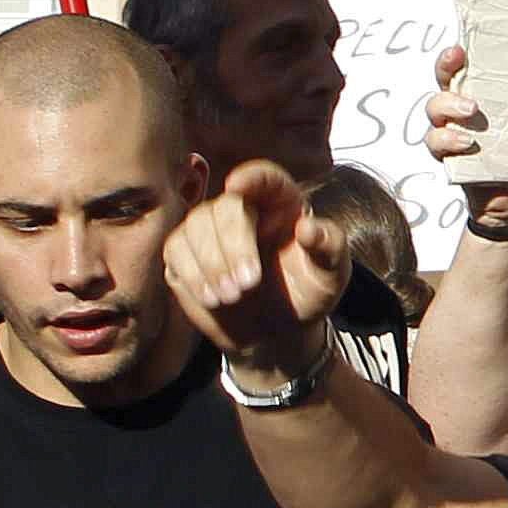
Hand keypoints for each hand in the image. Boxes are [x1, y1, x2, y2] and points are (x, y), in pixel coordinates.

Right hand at [166, 159, 349, 369]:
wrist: (278, 330)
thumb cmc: (308, 292)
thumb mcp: (332, 274)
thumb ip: (329, 246)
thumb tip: (309, 227)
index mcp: (282, 203)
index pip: (265, 178)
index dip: (251, 177)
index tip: (236, 185)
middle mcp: (243, 209)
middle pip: (225, 207)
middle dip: (233, 245)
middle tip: (250, 285)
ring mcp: (210, 231)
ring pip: (195, 225)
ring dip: (210, 263)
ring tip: (233, 297)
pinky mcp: (186, 255)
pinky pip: (176, 251)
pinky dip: (193, 274)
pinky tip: (213, 298)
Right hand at [428, 47, 507, 244]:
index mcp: (487, 91)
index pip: (468, 63)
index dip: (459, 50)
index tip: (464, 43)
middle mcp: (463, 107)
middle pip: (443, 79)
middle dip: (446, 66)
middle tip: (460, 63)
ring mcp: (454, 131)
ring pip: (435, 110)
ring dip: (449, 106)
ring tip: (472, 111)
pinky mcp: (451, 158)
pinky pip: (436, 145)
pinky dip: (448, 142)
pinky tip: (468, 144)